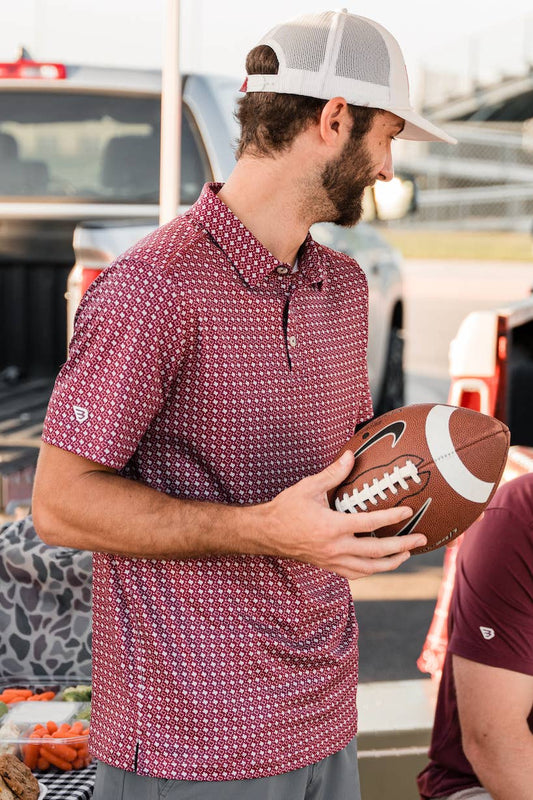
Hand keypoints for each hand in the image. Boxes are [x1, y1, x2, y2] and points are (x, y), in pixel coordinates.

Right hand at [259, 450, 426, 578]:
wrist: (267, 533)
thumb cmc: (287, 508)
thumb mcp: (309, 487)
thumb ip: (333, 474)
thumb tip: (350, 456)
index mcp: (332, 527)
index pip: (370, 524)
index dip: (392, 517)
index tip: (408, 512)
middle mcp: (335, 548)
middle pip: (377, 552)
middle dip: (402, 546)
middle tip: (421, 539)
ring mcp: (332, 560)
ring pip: (369, 568)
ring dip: (391, 563)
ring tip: (407, 554)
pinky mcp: (328, 565)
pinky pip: (356, 573)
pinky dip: (372, 570)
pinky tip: (380, 564)